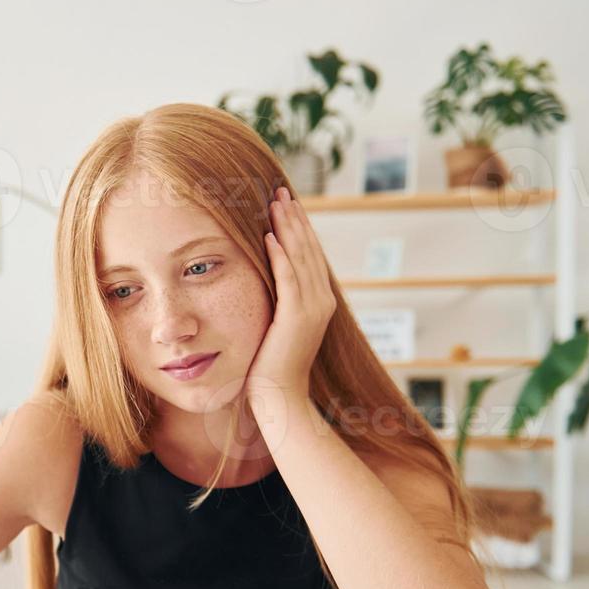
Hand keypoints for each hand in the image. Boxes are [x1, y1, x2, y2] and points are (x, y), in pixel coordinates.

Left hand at [246, 185, 336, 413]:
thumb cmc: (270, 367)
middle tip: (281, 190)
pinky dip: (280, 256)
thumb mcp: (277, 326)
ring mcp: (312, 310)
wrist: (279, 398)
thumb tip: (267, 283)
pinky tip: (269, 236)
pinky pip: (288, 280)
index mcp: (319, 302)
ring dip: (287, 228)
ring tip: (275, 202)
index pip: (309, 255)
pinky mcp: (297, 318)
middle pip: (308, 250)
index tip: (286, 203)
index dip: (299, 227)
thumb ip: (279, 303)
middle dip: (295, 218)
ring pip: (300, 259)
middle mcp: (321, 302)